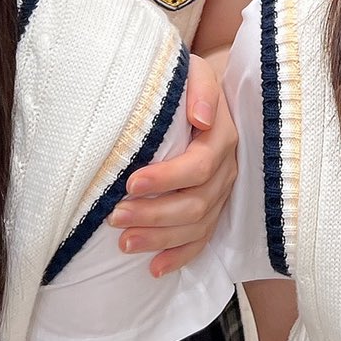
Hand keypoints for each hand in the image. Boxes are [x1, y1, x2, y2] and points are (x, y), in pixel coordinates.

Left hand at [107, 50, 236, 277]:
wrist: (207, 92)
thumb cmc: (189, 83)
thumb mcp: (194, 72)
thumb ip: (200, 89)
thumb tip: (201, 118)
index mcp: (221, 137)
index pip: (198, 166)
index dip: (166, 179)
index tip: (129, 183)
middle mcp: (226, 169)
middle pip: (196, 203)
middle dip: (154, 214)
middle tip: (114, 217)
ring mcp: (222, 192)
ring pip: (197, 226)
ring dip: (161, 239)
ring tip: (124, 243)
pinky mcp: (215, 208)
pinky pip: (203, 239)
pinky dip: (180, 256)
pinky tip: (154, 268)